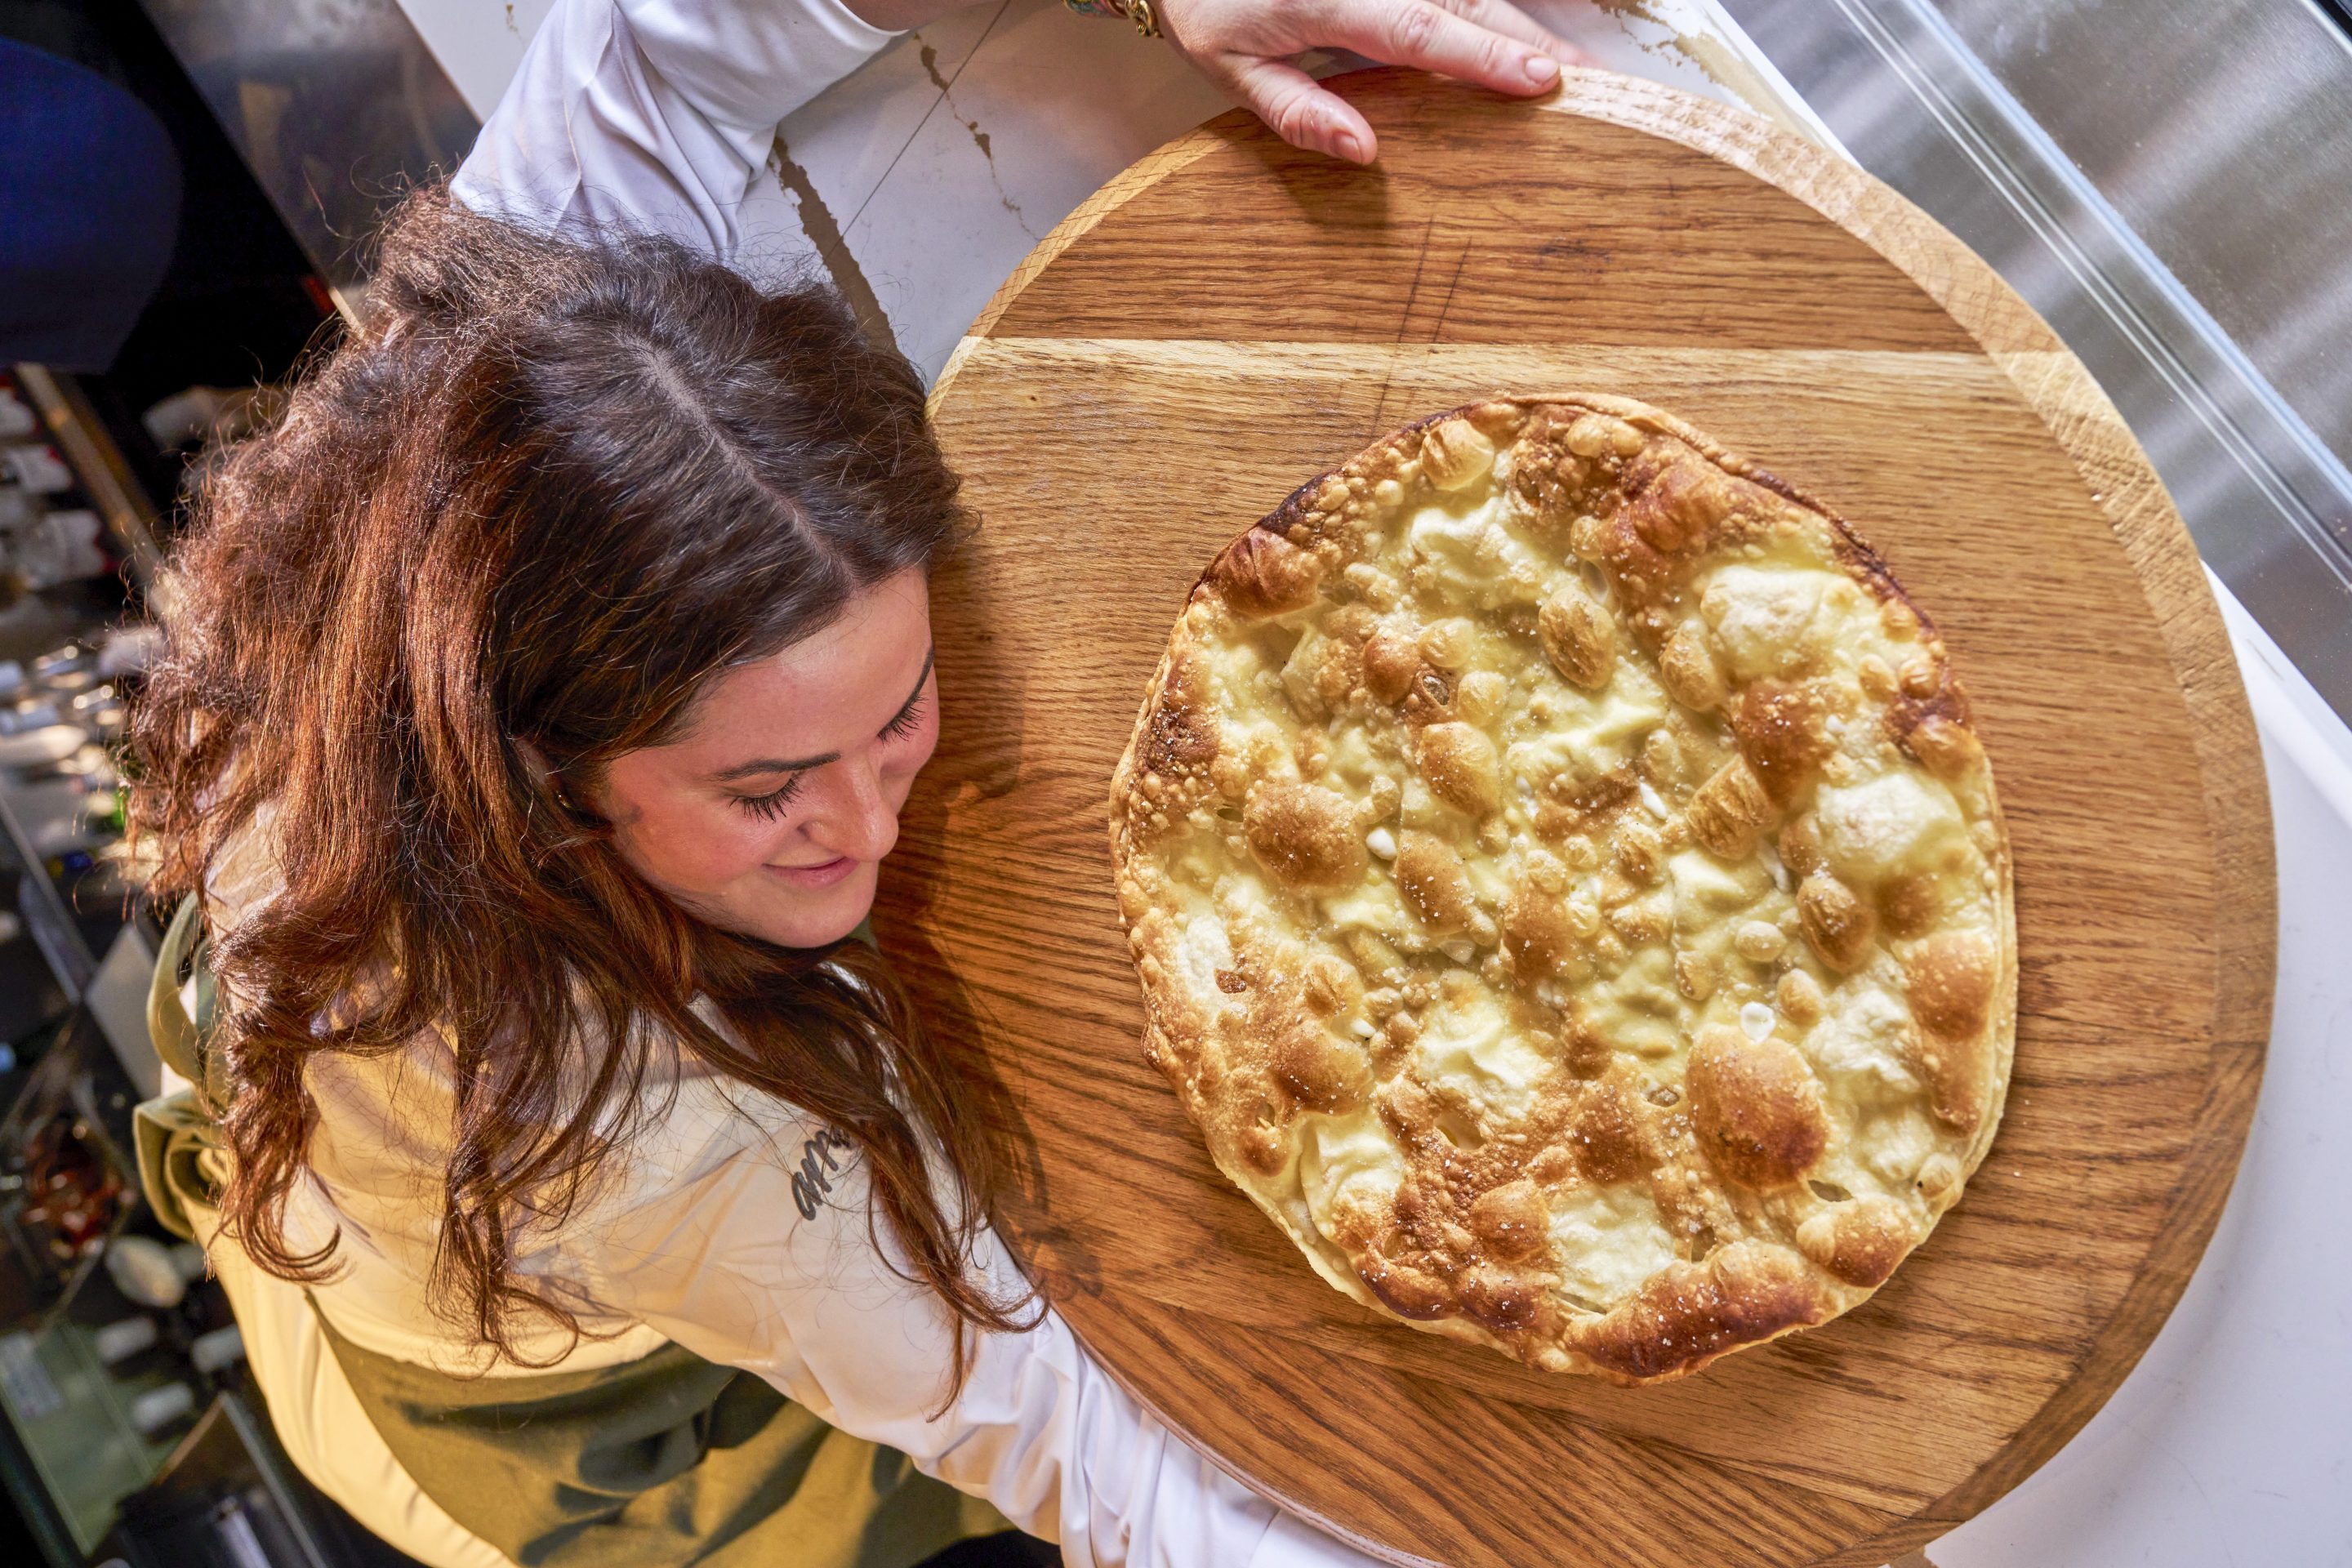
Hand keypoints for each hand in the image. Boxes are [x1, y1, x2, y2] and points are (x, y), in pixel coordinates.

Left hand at [1153, 0, 1587, 162]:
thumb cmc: (1210, 9)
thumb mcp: (1229, 68)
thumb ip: (1296, 110)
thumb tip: (1365, 153)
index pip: (1419, 29)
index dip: (1484, 55)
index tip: (1540, 82)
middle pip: (1466, 1)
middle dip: (1530, 41)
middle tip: (1590, 85)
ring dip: (1525, 25)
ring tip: (1575, 69)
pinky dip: (1496, 13)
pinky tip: (1531, 42)